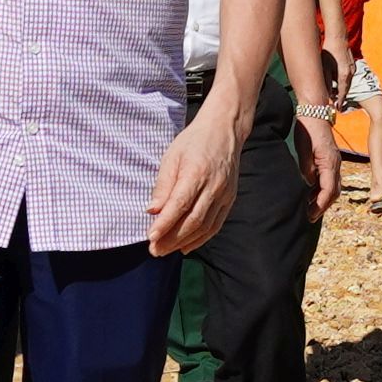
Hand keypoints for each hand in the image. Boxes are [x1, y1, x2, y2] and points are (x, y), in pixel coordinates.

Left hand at [148, 99, 246, 259]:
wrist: (224, 131)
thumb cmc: (193, 142)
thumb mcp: (172, 157)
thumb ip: (163, 185)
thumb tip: (152, 210)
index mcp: (197, 172)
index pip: (180, 203)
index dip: (165, 223)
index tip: (150, 237)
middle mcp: (214, 186)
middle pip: (192, 220)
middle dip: (172, 239)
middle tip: (154, 250)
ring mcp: (224, 194)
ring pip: (204, 226)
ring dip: (184, 242)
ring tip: (165, 250)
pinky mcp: (230, 200)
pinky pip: (215, 225)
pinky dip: (200, 239)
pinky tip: (185, 247)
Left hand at [297, 113, 338, 209]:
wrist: (315, 111)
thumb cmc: (308, 128)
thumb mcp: (304, 148)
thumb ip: (307, 168)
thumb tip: (309, 183)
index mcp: (330, 162)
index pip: (328, 189)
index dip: (320, 204)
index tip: (311, 213)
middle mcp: (336, 164)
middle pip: (334, 191)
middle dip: (323, 206)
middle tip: (310, 216)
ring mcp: (335, 162)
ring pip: (334, 186)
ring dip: (324, 199)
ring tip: (311, 208)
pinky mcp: (331, 159)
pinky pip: (331, 179)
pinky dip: (323, 190)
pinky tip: (312, 193)